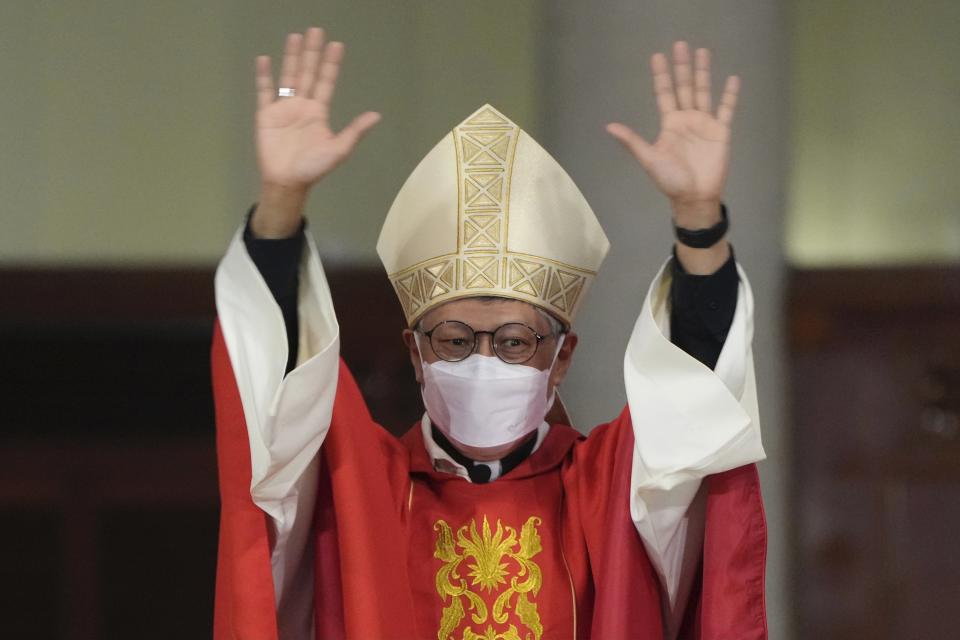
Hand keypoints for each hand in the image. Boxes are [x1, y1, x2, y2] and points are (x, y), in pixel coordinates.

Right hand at [252, 27, 380, 237]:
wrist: (288, 181)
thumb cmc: (313, 167)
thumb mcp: (338, 149)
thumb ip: (354, 131)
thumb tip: (376, 115)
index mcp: (319, 112)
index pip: (326, 82)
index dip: (331, 64)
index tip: (336, 45)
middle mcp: (302, 105)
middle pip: (308, 73)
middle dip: (312, 53)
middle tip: (316, 30)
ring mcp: (284, 108)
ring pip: (289, 76)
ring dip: (292, 57)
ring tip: (295, 37)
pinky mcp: (266, 114)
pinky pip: (265, 91)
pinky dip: (264, 76)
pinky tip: (265, 59)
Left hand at [607, 41, 738, 229]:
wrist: (694, 197)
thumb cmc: (670, 180)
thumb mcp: (649, 159)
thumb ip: (633, 141)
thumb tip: (609, 127)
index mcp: (669, 124)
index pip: (664, 94)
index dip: (661, 76)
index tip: (657, 56)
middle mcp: (686, 119)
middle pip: (684, 87)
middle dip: (682, 67)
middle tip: (680, 44)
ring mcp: (704, 124)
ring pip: (704, 92)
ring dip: (703, 73)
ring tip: (703, 52)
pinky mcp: (721, 131)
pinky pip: (726, 109)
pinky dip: (730, 95)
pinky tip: (732, 79)